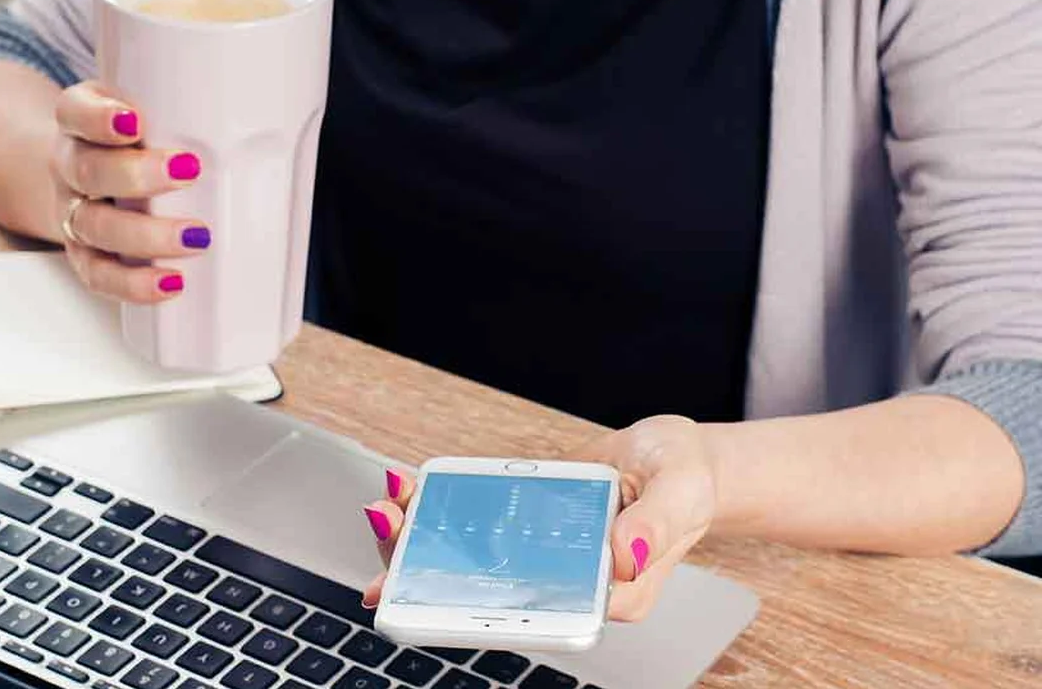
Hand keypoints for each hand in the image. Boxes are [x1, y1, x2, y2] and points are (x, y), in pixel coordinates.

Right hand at [52, 81, 209, 302]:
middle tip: (188, 171)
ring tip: (195, 238)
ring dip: (146, 236)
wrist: (87, 179)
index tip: (133, 122)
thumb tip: (263, 129)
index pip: (75, 111)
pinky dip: (134, 284)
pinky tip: (171, 283)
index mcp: (80, 123)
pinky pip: (100, 275)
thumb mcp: (149, 113)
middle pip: (89, 171)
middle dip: (138, 175)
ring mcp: (73, 214)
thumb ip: (181, 114)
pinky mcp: (84, 256)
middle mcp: (70, 167)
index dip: (98, 118)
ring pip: (96, 227)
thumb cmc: (134, 145)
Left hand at [360, 416, 717, 621]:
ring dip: (423, 538)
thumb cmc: (685, 478)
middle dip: (426, 569)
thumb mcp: (681, 491)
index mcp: (605, 594)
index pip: (534, 616)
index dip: (474, 611)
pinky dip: (442, 508)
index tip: (427, 592)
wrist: (675, 455)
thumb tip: (623, 553)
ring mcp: (542, 554)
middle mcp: (565, 582)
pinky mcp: (525, 523)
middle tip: (389, 526)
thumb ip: (656, 524)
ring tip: (386, 507)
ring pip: (472, 559)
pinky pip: (478, 523)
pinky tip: (412, 491)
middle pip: (487, 592)